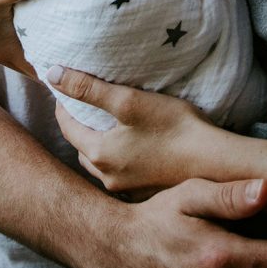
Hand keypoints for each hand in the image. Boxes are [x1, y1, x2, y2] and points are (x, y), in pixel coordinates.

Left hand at [50, 67, 215, 191]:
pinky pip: (120, 174)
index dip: (63, 106)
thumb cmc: (174, 128)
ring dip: (96, 145)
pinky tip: (131, 148)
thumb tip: (52, 74)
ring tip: (105, 126)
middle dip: (78, 127)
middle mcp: (107, 178)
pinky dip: (117, 159)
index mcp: (99, 155)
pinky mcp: (144, 192)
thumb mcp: (128, 100)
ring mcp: (126, 189)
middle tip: (82, 107)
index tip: (64, 90)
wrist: (214, 164)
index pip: (67, 128)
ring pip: (100, 164)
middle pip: (81, 148)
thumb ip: (89, 88)